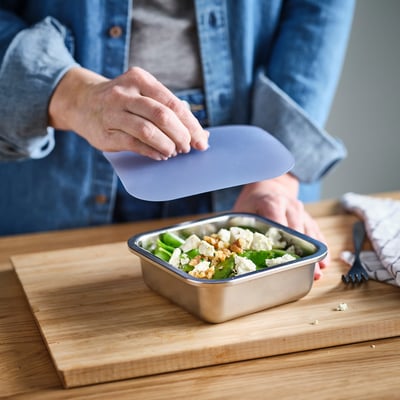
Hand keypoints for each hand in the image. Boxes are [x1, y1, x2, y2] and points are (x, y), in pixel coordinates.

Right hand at [48, 66, 208, 159]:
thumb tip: (202, 135)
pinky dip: (151, 152)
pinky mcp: (105, 133)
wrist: (81, 102)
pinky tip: (160, 155)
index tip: (202, 140)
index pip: (173, 103)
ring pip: (148, 131)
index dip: (191, 125)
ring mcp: (112, 112)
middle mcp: (125, 93)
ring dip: (167, 145)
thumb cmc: (123, 102)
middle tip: (187, 148)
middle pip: (162, 115)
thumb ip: (170, 110)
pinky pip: (134, 144)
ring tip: (174, 152)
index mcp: (140, 79)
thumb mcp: (143, 95)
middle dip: (181, 135)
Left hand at [232, 174, 328, 278]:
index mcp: (272, 203)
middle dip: (301, 254)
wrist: (268, 186)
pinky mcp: (308, 218)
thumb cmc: (253, 203)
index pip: (279, 225)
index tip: (283, 261)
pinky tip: (323, 262)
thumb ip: (242, 230)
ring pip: (310, 234)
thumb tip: (237, 253)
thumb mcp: (243, 211)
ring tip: (316, 273)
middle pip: (297, 232)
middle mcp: (290, 206)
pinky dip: (320, 248)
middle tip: (304, 272)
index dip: (282, 244)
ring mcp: (301, 212)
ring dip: (314, 254)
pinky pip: (317, 233)